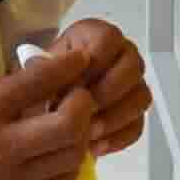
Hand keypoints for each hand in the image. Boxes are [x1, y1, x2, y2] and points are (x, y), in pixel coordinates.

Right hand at [0, 56, 104, 179]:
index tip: (80, 58)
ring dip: (81, 134)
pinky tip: (59, 153)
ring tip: (70, 124)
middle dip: (83, 104)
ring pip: (73, 156)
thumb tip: (36, 77)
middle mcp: (3, 145)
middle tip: (77, 96)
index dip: (67, 66)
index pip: (37, 83)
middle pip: (69, 124)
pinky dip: (71, 165)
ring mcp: (13, 178)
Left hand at [34, 21, 152, 161]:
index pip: (109, 39)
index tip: (76, 82)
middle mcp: (122, 54)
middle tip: (84, 108)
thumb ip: (46, 71)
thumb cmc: (45, 83)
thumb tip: (55, 82)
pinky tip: (97, 143)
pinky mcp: (134, 111)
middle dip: (106, 93)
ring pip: (140, 98)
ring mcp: (133, 83)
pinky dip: (118, 137)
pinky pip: (137, 124)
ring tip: (88, 131)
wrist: (48, 105)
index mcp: (98, 35)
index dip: (94, 62)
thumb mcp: (39, 70)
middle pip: (132, 68)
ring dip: (113, 118)